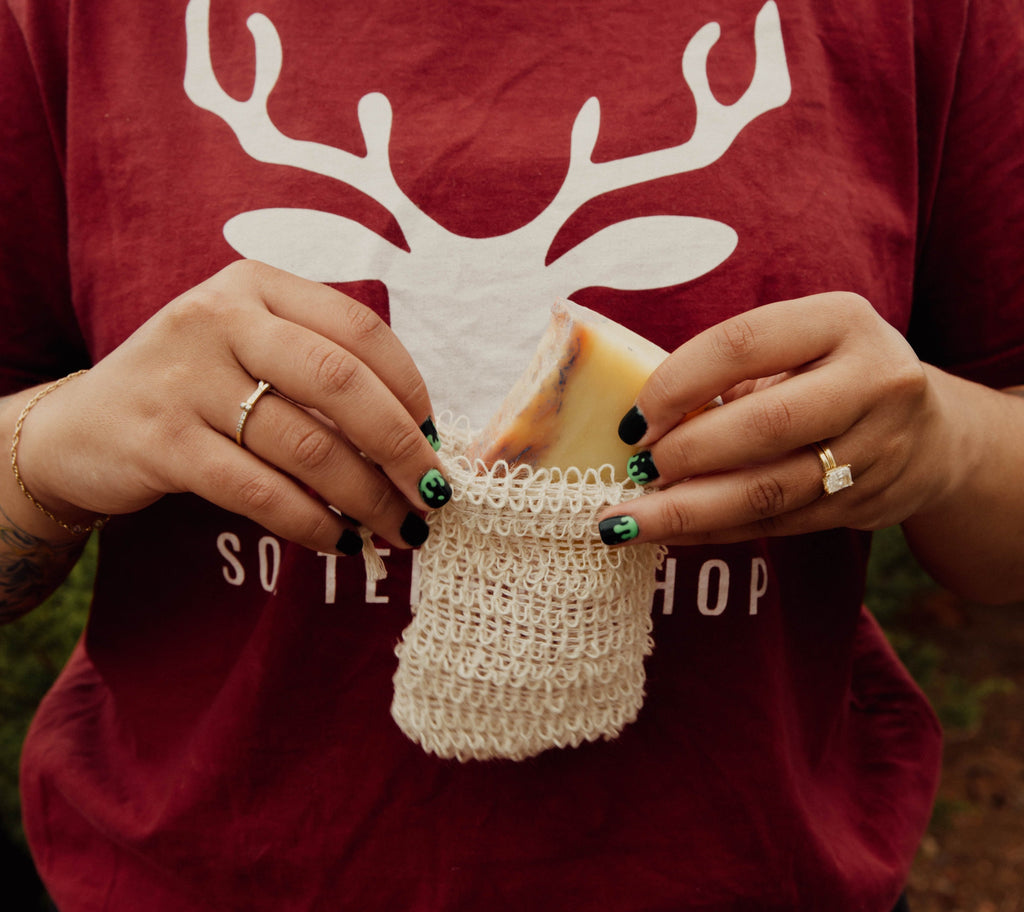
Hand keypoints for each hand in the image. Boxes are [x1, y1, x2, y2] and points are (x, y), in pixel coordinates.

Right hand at [14, 260, 450, 552]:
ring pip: (306, 445)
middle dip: (402, 447)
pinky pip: (259, 490)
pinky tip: (338, 540)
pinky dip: (311, 522)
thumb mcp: (250, 351)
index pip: (360, 330)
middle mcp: (220, 318)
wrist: (80, 428)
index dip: (410, 388)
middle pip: (341, 383)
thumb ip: (321, 372)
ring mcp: (185, 378)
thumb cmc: (195, 391)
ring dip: (366, 497)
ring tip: (398, 527)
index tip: (434, 437)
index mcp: (256, 286)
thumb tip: (418, 437)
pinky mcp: (161, 441)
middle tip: (435, 495)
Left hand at [598, 292, 954, 545]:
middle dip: (687, 453)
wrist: (932, 434)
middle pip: (764, 426)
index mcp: (841, 321)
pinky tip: (670, 534)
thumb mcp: (798, 344)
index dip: (677, 384)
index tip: (634, 420)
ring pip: (769, 490)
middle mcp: (872, 381)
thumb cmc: (832, 375)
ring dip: (688, 511)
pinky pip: (775, 524)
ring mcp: (877, 449)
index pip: (742, 346)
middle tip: (637, 469)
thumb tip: (641, 423)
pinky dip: (715, 531)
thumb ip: (731, 371)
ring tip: (628, 520)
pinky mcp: (866, 504)